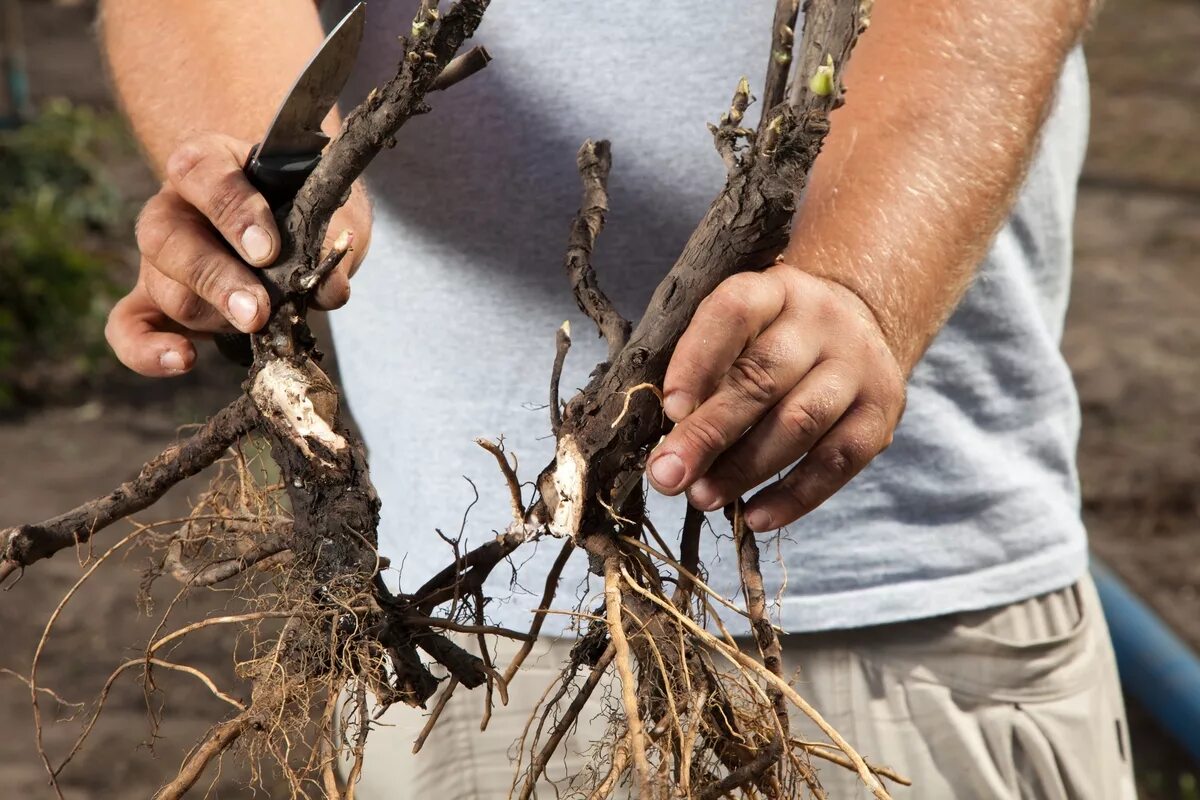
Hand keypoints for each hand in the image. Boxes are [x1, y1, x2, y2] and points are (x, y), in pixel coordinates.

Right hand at [105, 131, 371, 376]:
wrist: (288, 223)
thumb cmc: (301, 207)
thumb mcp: (322, 212)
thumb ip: (324, 242)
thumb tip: (329, 289)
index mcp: (210, 163)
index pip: (203, 175)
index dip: (233, 212)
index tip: (268, 250)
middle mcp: (173, 206)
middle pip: (170, 240)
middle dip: (217, 280)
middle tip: (257, 312)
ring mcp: (157, 257)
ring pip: (166, 289)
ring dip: (213, 315)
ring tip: (258, 327)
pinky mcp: (152, 300)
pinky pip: (128, 327)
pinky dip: (146, 350)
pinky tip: (182, 360)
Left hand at [646, 264, 905, 531]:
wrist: (860, 324)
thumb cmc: (770, 337)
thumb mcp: (740, 328)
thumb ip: (703, 370)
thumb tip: (665, 445)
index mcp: (775, 290)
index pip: (734, 312)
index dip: (698, 360)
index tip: (668, 409)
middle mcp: (821, 322)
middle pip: (763, 377)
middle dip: (709, 432)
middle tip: (668, 475)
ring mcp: (856, 368)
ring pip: (800, 423)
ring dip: (745, 468)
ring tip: (702, 497)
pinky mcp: (880, 413)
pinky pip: (837, 462)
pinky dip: (794, 497)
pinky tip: (755, 517)